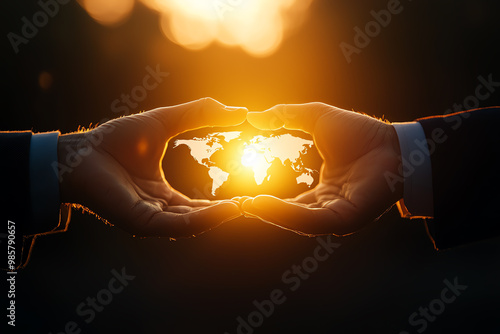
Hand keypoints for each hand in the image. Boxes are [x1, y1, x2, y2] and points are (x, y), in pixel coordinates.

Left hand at [58, 98, 246, 237]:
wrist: (79, 150)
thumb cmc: (115, 140)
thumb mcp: (165, 123)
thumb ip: (199, 115)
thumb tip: (239, 111)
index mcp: (163, 198)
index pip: (200, 206)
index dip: (225, 202)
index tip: (250, 192)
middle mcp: (158, 213)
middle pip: (200, 220)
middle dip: (227, 214)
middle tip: (256, 204)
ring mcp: (149, 219)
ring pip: (193, 225)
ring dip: (220, 218)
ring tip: (246, 206)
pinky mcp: (140, 221)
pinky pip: (177, 225)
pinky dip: (204, 220)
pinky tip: (226, 210)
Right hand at [240, 103, 402, 235]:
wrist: (394, 141)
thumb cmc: (360, 133)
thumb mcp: (315, 119)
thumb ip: (286, 117)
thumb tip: (253, 116)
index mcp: (322, 193)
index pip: (288, 202)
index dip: (265, 199)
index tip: (241, 192)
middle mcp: (328, 209)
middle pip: (289, 216)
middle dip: (263, 212)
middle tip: (236, 204)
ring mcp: (337, 216)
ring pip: (297, 221)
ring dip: (270, 214)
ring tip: (245, 205)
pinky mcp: (346, 219)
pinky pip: (311, 221)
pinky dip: (286, 215)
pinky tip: (263, 204)